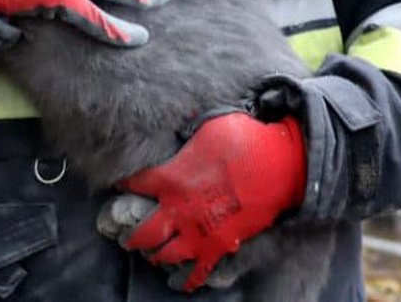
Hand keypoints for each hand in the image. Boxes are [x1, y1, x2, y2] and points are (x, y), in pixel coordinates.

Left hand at [115, 110, 305, 291]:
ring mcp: (197, 231)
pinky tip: (178, 282)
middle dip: (130, 235)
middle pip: (142, 232)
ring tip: (150, 254)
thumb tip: (178, 117)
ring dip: (154, 254)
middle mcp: (178, 208)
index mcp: (171, 177)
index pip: (135, 185)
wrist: (280, 165)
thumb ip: (187, 129)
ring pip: (164, 253)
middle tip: (125, 235)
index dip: (124, 185)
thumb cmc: (245, 140)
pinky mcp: (219, 247)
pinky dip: (186, 279)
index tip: (120, 185)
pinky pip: (197, 272)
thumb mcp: (208, 125)